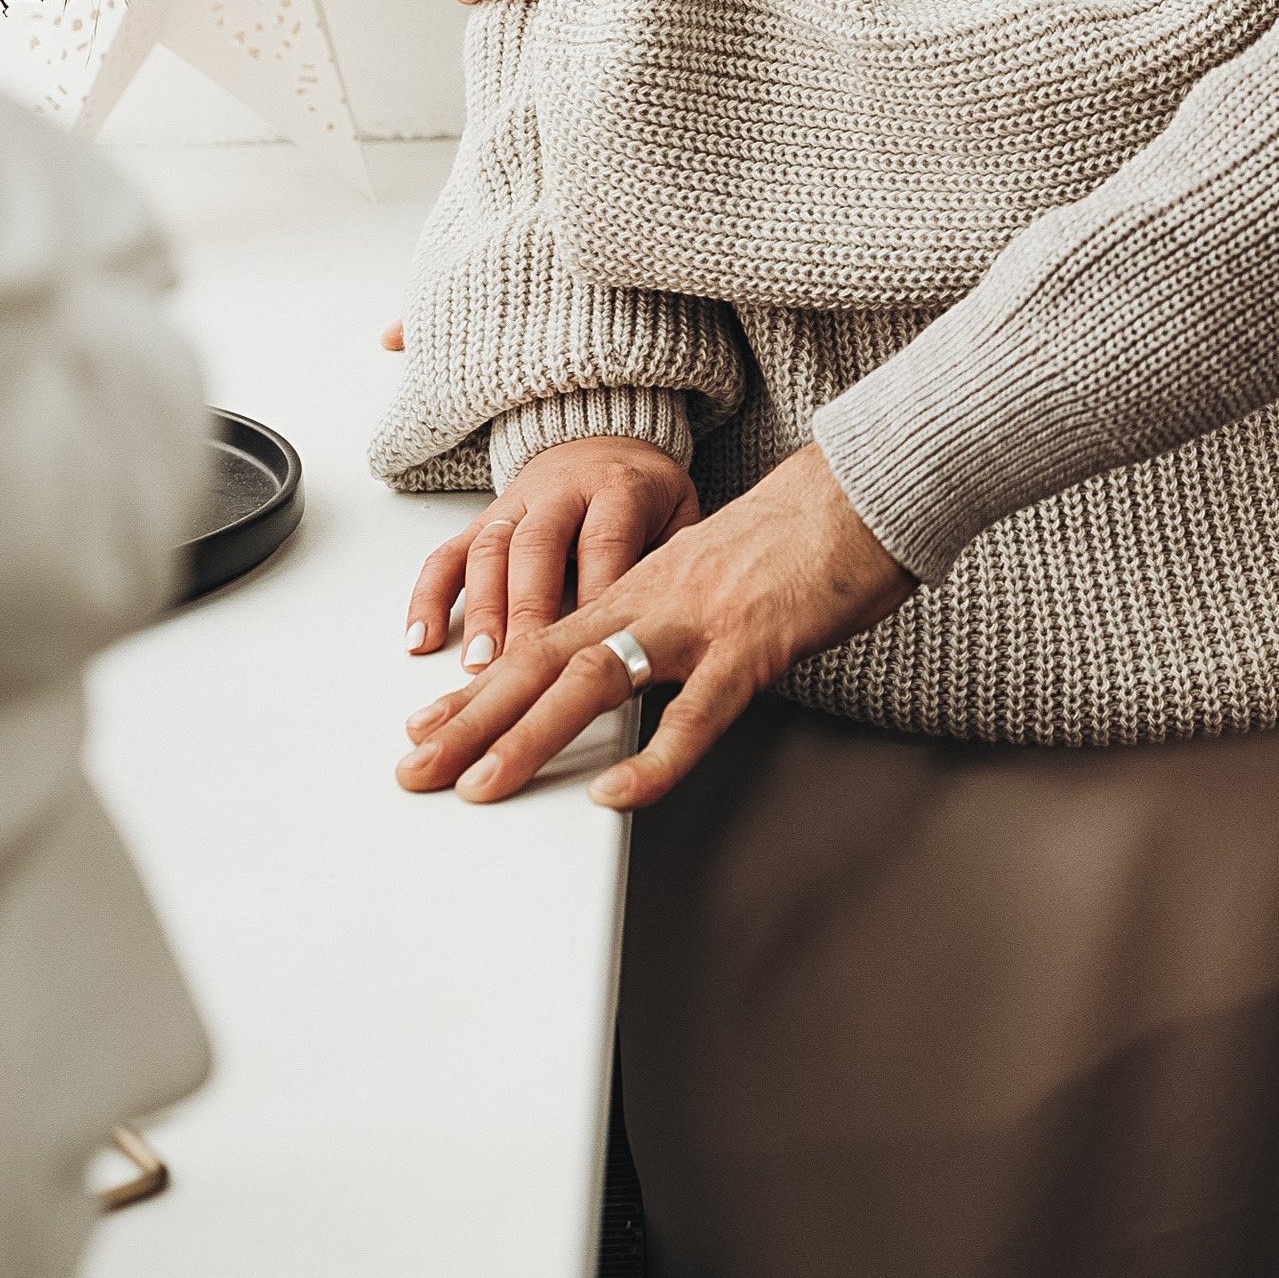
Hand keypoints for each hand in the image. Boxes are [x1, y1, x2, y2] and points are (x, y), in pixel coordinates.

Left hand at [396, 444, 910, 812]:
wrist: (865, 485)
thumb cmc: (801, 533)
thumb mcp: (712, 572)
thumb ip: (667, 618)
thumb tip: (636, 667)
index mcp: (642, 584)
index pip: (541, 639)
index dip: (481, 687)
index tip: (428, 725)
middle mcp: (653, 597)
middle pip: (541, 659)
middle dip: (470, 720)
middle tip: (413, 770)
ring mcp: (699, 619)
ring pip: (594, 678)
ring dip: (529, 736)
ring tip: (479, 785)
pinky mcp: (754, 643)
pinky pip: (696, 710)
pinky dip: (653, 756)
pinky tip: (615, 793)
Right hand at [403, 435, 698, 670]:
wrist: (606, 437)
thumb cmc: (644, 494)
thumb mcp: (679, 514)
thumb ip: (673, 561)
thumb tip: (669, 627)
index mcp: (618, 489)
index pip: (604, 542)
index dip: (594, 594)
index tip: (589, 649)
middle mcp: (561, 492)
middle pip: (538, 547)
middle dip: (527, 611)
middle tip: (522, 667)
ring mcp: (516, 504)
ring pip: (490, 550)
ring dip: (481, 610)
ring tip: (479, 667)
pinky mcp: (483, 517)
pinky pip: (448, 552)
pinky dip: (429, 594)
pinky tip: (421, 638)